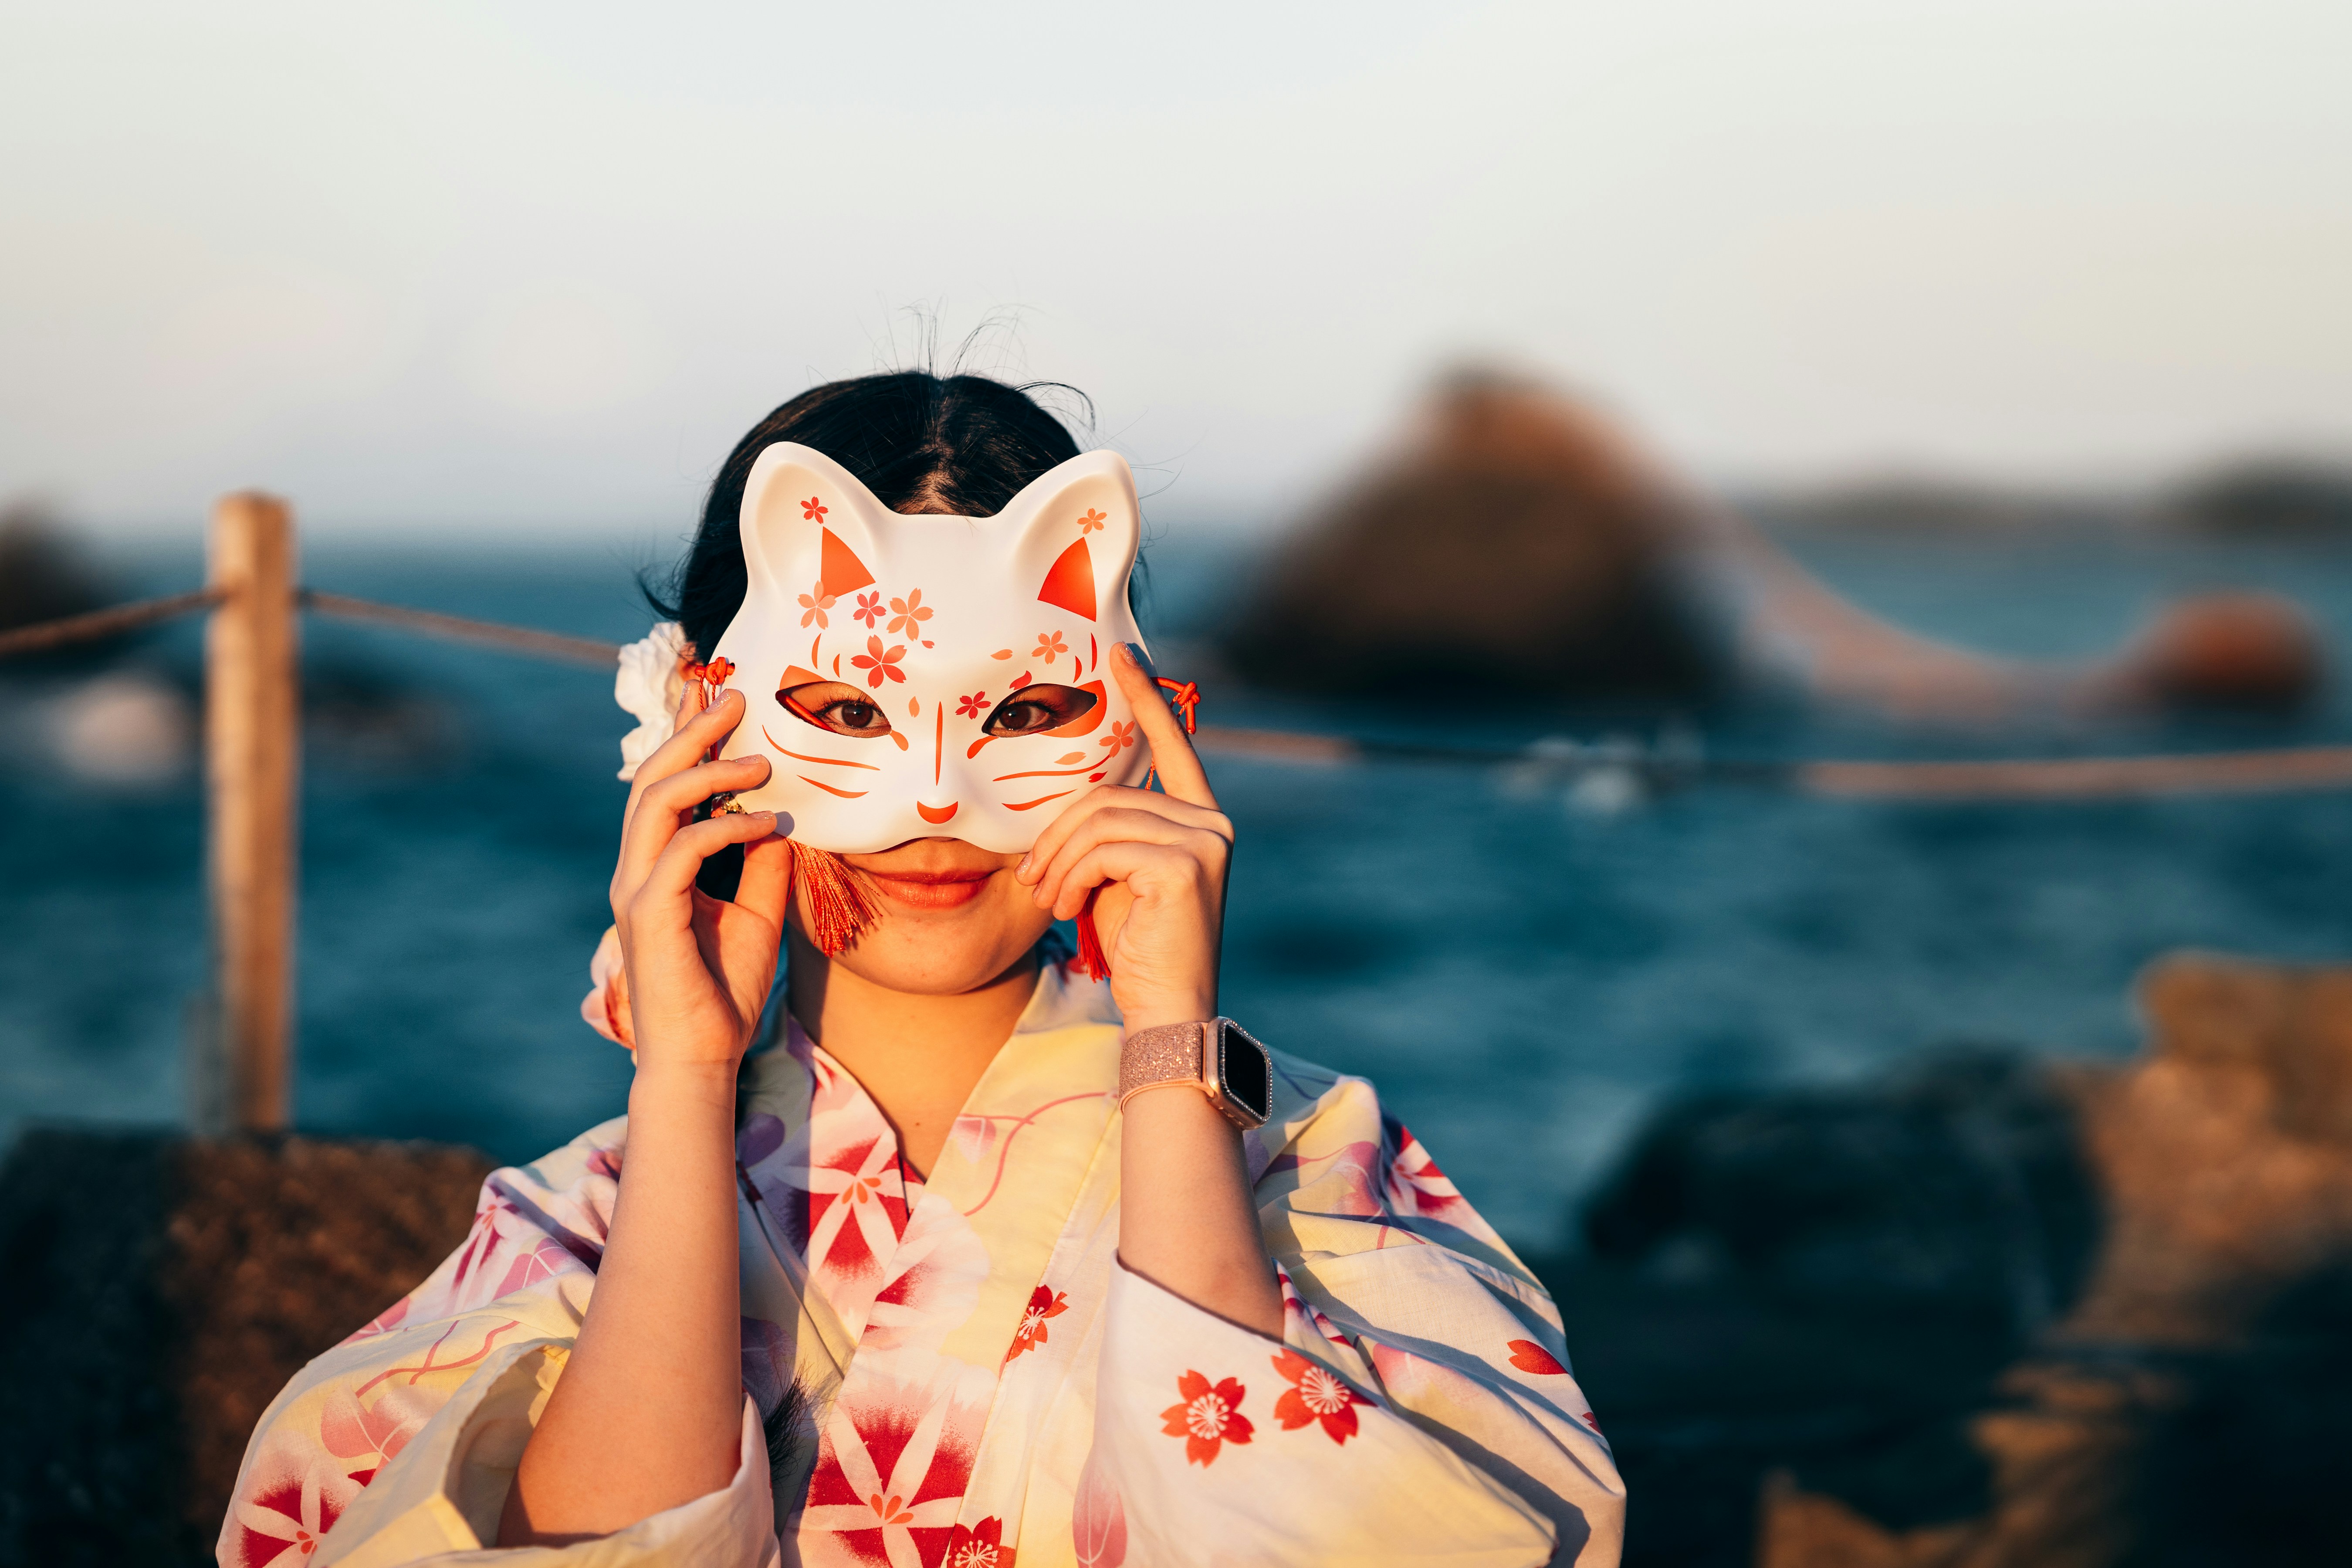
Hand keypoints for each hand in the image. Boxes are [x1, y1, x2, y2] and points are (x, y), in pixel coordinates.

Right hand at [609, 684, 793, 1073]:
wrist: (702, 1057)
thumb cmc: (723, 990)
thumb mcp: (757, 914)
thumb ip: (761, 865)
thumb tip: (782, 819)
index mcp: (657, 867)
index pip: (664, 788)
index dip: (686, 739)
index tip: (718, 698)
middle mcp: (638, 872)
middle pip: (651, 781)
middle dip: (691, 733)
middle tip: (735, 697)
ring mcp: (637, 892)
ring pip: (656, 805)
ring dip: (709, 774)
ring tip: (761, 760)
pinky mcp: (649, 916)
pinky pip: (681, 852)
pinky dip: (725, 828)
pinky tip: (768, 823)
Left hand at [1017, 643, 1231, 1029]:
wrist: (1164, 1007)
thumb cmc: (1135, 944)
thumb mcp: (1117, 873)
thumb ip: (1110, 829)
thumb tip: (1072, 794)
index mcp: (1200, 816)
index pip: (1170, 745)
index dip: (1145, 698)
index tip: (1119, 655)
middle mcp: (1212, 821)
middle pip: (1109, 793)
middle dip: (1058, 833)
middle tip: (1034, 877)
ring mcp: (1205, 840)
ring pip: (1100, 820)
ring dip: (1060, 862)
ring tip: (1051, 898)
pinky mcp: (1187, 864)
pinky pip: (1103, 849)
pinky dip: (1073, 878)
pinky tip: (1072, 909)